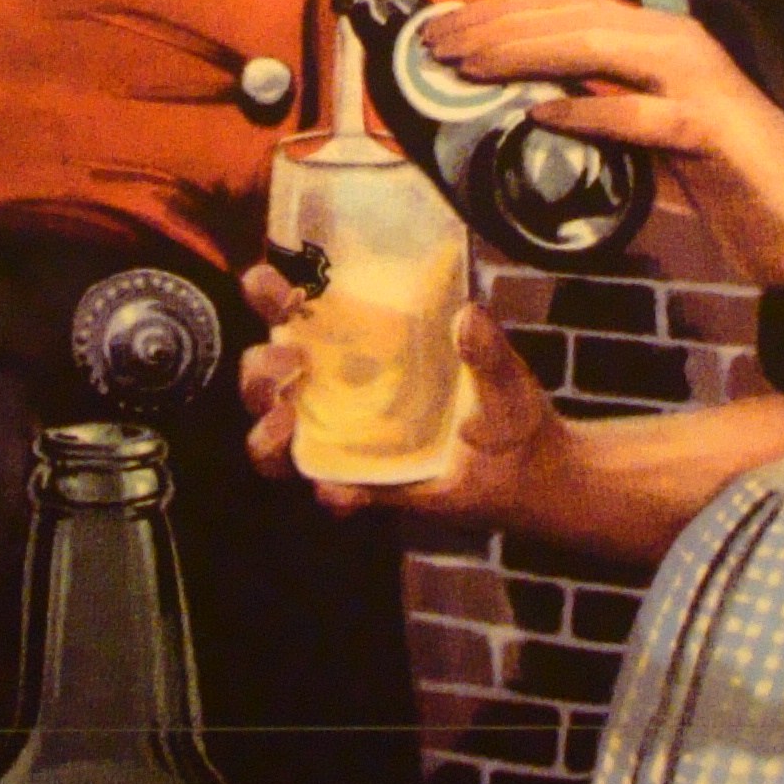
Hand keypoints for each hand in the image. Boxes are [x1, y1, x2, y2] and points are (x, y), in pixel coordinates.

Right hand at [238, 262, 566, 527]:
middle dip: (259, 369)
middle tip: (292, 364)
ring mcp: (340, 439)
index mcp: (356, 340)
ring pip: (270, 438)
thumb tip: (468, 316)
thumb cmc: (500, 402)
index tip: (276, 291)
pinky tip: (340, 490)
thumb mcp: (499, 369)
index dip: (267, 294)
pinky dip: (330, 493)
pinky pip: (328, 492)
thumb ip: (486, 346)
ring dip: (265, 434)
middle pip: (263, 375)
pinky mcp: (360, 484)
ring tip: (287, 424)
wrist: (525, 469)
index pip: (292, 309)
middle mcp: (334, 387)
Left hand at [425, 0, 783, 289]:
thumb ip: (595, 120)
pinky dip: (589, 112)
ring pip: (599, 46)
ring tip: (469, 68)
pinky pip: (641, 114)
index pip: (565, 5)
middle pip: (571, 13)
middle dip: (495, 24)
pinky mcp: (713, 130)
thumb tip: (514, 120)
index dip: (499, 10)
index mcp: (654, 40)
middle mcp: (673, 44)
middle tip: (434, 46)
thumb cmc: (726, 177)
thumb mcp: (645, 139)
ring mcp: (697, 82)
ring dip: (526, 52)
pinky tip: (542, 116)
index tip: (440, 29)